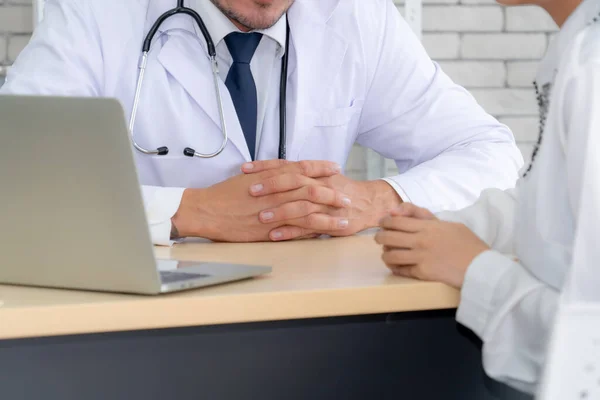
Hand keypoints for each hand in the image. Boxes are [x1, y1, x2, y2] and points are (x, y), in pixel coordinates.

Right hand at [171, 160, 350, 241]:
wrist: (208, 210)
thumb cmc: (225, 193)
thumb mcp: (250, 176)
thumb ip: (271, 172)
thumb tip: (289, 172)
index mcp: (272, 176)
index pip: (303, 167)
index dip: (322, 167)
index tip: (336, 168)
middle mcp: (276, 191)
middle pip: (312, 189)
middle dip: (333, 193)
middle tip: (347, 195)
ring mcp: (275, 210)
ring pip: (309, 212)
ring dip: (330, 215)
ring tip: (345, 218)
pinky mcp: (271, 229)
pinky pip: (297, 230)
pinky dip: (314, 230)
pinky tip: (326, 233)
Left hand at [242, 160, 402, 240]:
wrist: (369, 203)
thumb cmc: (341, 190)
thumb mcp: (321, 177)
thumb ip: (299, 175)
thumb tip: (271, 172)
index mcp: (315, 173)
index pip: (286, 166)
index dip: (265, 167)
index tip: (245, 169)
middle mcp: (320, 186)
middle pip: (293, 182)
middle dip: (271, 186)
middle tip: (250, 190)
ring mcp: (325, 205)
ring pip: (300, 205)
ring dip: (279, 211)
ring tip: (259, 216)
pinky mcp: (330, 223)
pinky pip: (308, 227)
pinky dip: (291, 231)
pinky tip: (274, 235)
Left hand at [375, 203, 488, 288]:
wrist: (481, 267)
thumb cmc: (467, 244)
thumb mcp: (448, 223)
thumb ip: (422, 215)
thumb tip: (396, 210)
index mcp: (428, 226)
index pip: (396, 221)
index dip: (384, 222)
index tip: (383, 224)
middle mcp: (421, 240)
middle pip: (388, 237)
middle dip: (380, 237)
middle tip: (380, 239)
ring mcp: (421, 257)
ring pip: (391, 255)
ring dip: (385, 255)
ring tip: (387, 254)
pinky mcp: (423, 273)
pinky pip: (401, 270)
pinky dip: (395, 268)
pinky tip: (396, 266)